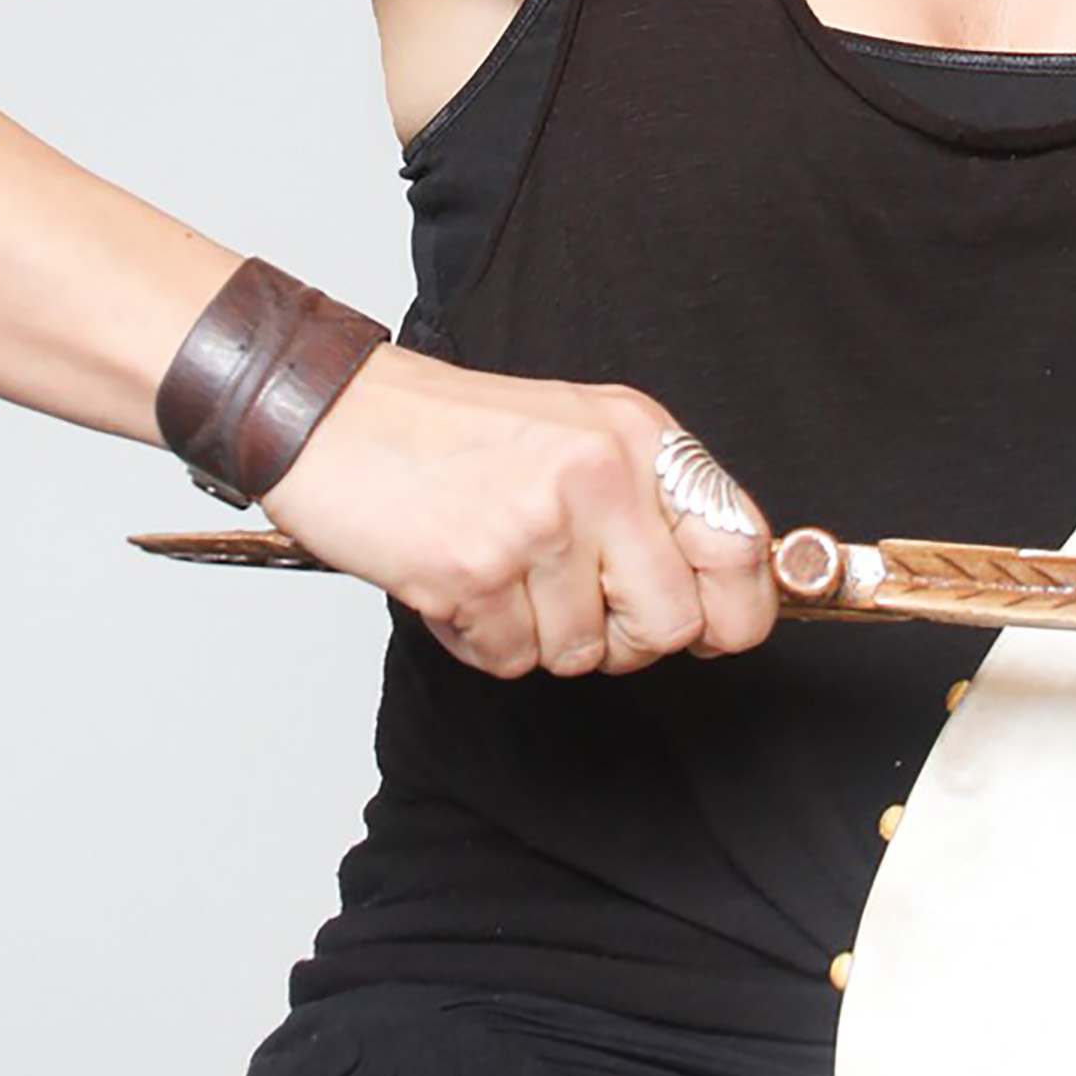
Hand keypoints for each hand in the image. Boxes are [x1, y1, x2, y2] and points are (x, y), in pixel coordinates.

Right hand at [269, 343, 776, 679]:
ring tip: (496, 571)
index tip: (712, 628)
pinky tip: (455, 580)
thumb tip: (722, 598)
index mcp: (637, 434)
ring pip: (584, 653)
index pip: (740, 547)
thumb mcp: (577, 434)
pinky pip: (512, 659)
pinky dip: (481, 639)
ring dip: (536, 634)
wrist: (334, 416)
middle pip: (672, 624)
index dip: (734, 611)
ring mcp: (538, 521)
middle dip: (625, 640)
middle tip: (572, 602)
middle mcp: (600, 472)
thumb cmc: (450, 435)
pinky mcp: (476, 568)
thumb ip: (650, 504)